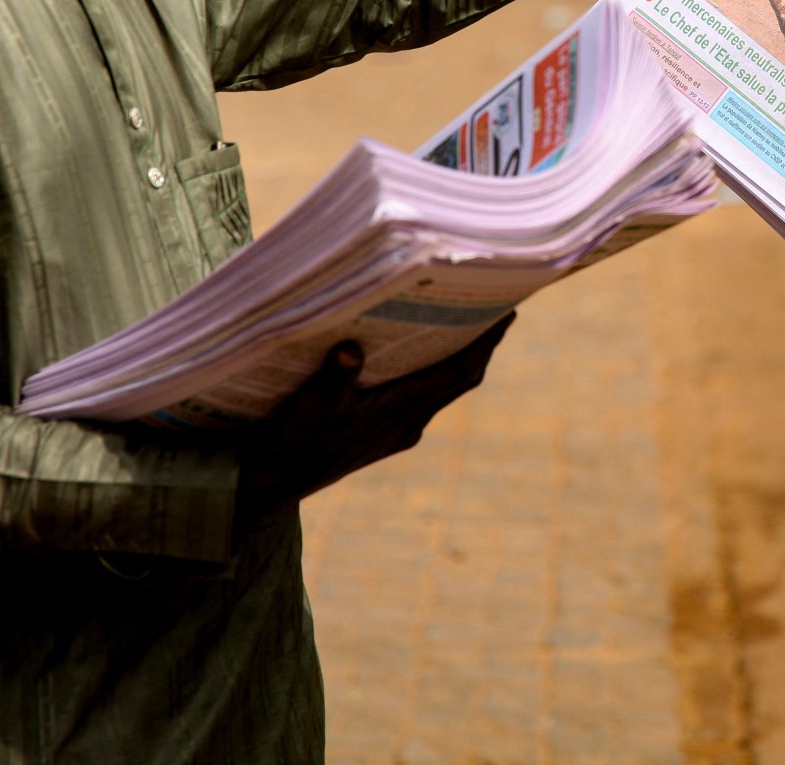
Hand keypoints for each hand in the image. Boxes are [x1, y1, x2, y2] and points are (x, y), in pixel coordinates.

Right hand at [234, 314, 514, 529]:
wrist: (275, 481)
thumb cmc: (294, 441)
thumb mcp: (311, 406)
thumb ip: (333, 377)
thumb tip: (350, 350)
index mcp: (400, 412)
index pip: (459, 374)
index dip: (486, 344)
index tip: (508, 312)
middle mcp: (409, 423)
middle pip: (459, 378)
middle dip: (481, 343)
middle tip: (499, 304)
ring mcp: (400, 431)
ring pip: (443, 389)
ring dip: (460, 357)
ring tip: (471, 320)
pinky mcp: (386, 435)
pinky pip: (424, 397)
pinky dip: (435, 372)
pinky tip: (426, 354)